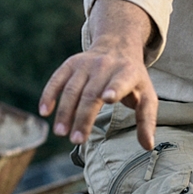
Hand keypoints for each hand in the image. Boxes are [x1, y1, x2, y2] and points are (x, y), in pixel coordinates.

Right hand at [40, 46, 156, 148]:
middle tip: (77, 140)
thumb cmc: (133, 80)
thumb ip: (147, 120)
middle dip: (83, 117)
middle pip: (91, 94)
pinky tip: (45, 111)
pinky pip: (57, 80)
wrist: (117, 46)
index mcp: (128, 73)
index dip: (114, 89)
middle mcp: (106, 66)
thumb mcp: (147, 95)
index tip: (107, 98)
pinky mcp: (71, 64)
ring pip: (72, 89)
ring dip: (65, 112)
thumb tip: (148, 146)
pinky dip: (49, 94)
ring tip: (61, 132)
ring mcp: (86, 64)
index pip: (121, 81)